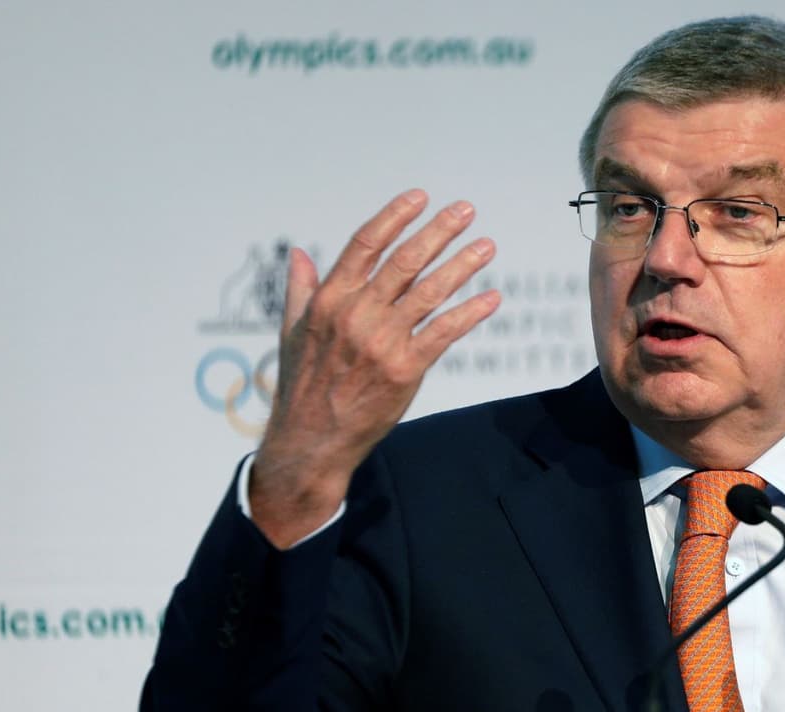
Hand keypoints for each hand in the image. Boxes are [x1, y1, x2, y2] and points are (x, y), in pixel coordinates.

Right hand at [249, 190, 499, 547]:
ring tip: (486, 246)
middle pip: (405, 260)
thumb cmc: (303, 385)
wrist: (311, 440)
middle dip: (440, 231)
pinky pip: (445, 332)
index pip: (366, 244)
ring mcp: (382, 341)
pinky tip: (492, 298)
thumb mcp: (293, 331)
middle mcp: (356, 314)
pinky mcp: (404, 369)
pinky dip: (470, 313)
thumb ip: (301, 288)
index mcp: (329, 299)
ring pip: (430, 291)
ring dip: (463, 264)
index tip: (421, 197)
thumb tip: (299, 252)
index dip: (395, 217)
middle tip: (466, 210)